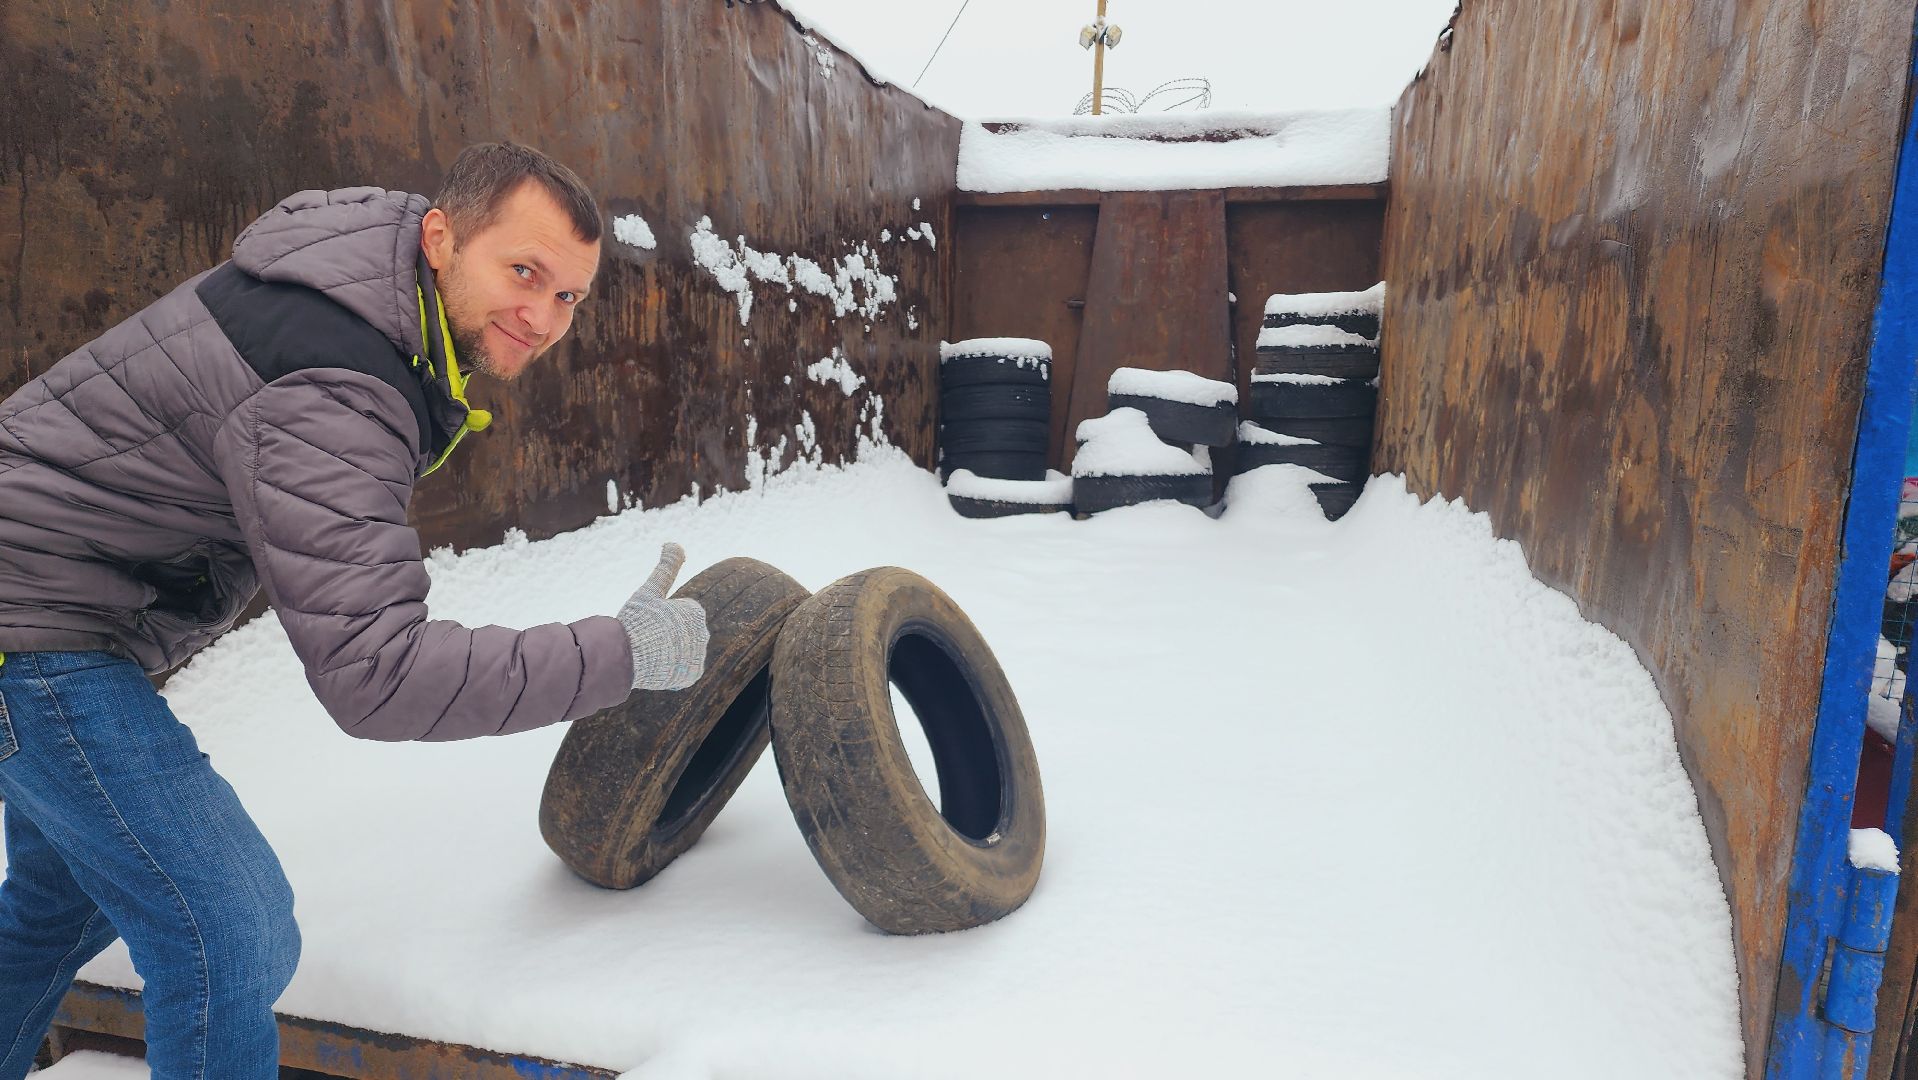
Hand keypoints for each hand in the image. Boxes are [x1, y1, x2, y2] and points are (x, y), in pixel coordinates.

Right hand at [616, 543, 710, 690]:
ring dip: (667, 652)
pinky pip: (681, 670)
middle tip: (646, 638)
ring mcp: (699, 656)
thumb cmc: (637, 621)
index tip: (648, 622)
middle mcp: (703, 633)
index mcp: (696, 611)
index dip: (658, 618)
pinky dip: (670, 670)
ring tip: (650, 652)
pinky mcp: (692, 674)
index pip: (676, 614)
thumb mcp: (650, 590)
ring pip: (680, 652)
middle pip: (680, 633)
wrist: (628, 657)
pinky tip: (658, 666)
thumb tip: (674, 542)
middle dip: (665, 635)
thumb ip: (666, 567)